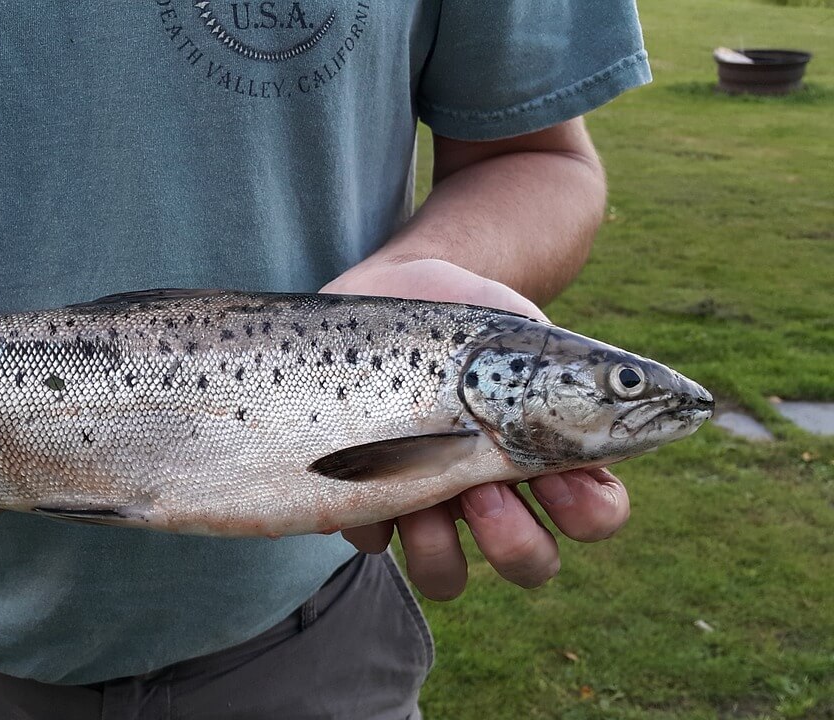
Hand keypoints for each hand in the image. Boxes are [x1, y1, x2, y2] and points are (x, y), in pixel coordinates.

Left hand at [322, 259, 630, 599]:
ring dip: (440, 549)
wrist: (394, 292)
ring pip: (445, 575)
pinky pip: (373, 539)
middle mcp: (491, 494)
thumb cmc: (470, 320)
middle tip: (486, 490)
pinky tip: (360, 465)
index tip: (560, 476)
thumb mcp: (521, 332)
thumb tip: (618, 396)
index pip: (595, 514)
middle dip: (515, 544)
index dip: (590, 513)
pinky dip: (370, 513)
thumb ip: (564, 371)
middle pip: (530, 563)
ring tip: (426, 493)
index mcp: (543, 457)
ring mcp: (428, 503)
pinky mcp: (366, 497)